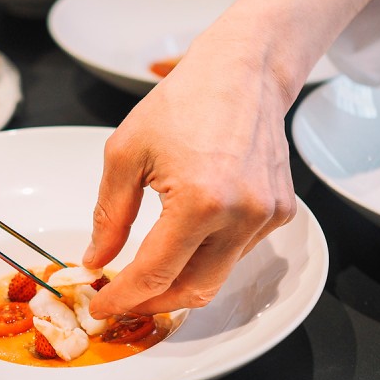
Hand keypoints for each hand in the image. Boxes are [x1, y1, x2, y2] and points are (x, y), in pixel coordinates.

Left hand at [84, 0, 379, 316]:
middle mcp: (241, 215)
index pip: (154, 274)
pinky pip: (240, 251)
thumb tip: (98, 260)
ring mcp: (267, 216)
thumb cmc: (182, 102)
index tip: (101, 307)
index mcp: (199, 200)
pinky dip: (209, 255)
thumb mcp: (126, 153)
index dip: (123, 298)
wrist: (243, 71)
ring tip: (150, 269)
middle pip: (194, 291)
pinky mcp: (282, 211)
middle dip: (153, 303)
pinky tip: (189, 236)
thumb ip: (110, 216)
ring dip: (181, 281)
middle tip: (123, 298)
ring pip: (219, 275)